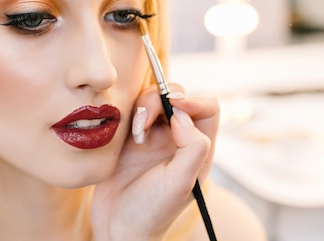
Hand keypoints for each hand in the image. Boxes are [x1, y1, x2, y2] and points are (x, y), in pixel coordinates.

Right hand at [90, 85, 218, 240]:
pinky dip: (126, 112)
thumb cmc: (151, 212)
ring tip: (134, 133)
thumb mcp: (180, 182)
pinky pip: (130, 109)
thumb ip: (192, 147)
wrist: (116, 226)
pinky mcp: (128, 136)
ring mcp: (151, 136)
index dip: (193, 100)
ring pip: (152, 99)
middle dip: (158, 102)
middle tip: (142, 126)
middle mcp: (176, 138)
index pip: (207, 109)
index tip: (173, 104)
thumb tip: (182, 114)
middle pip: (176, 97)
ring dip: (141, 107)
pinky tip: (122, 132)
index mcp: (197, 149)